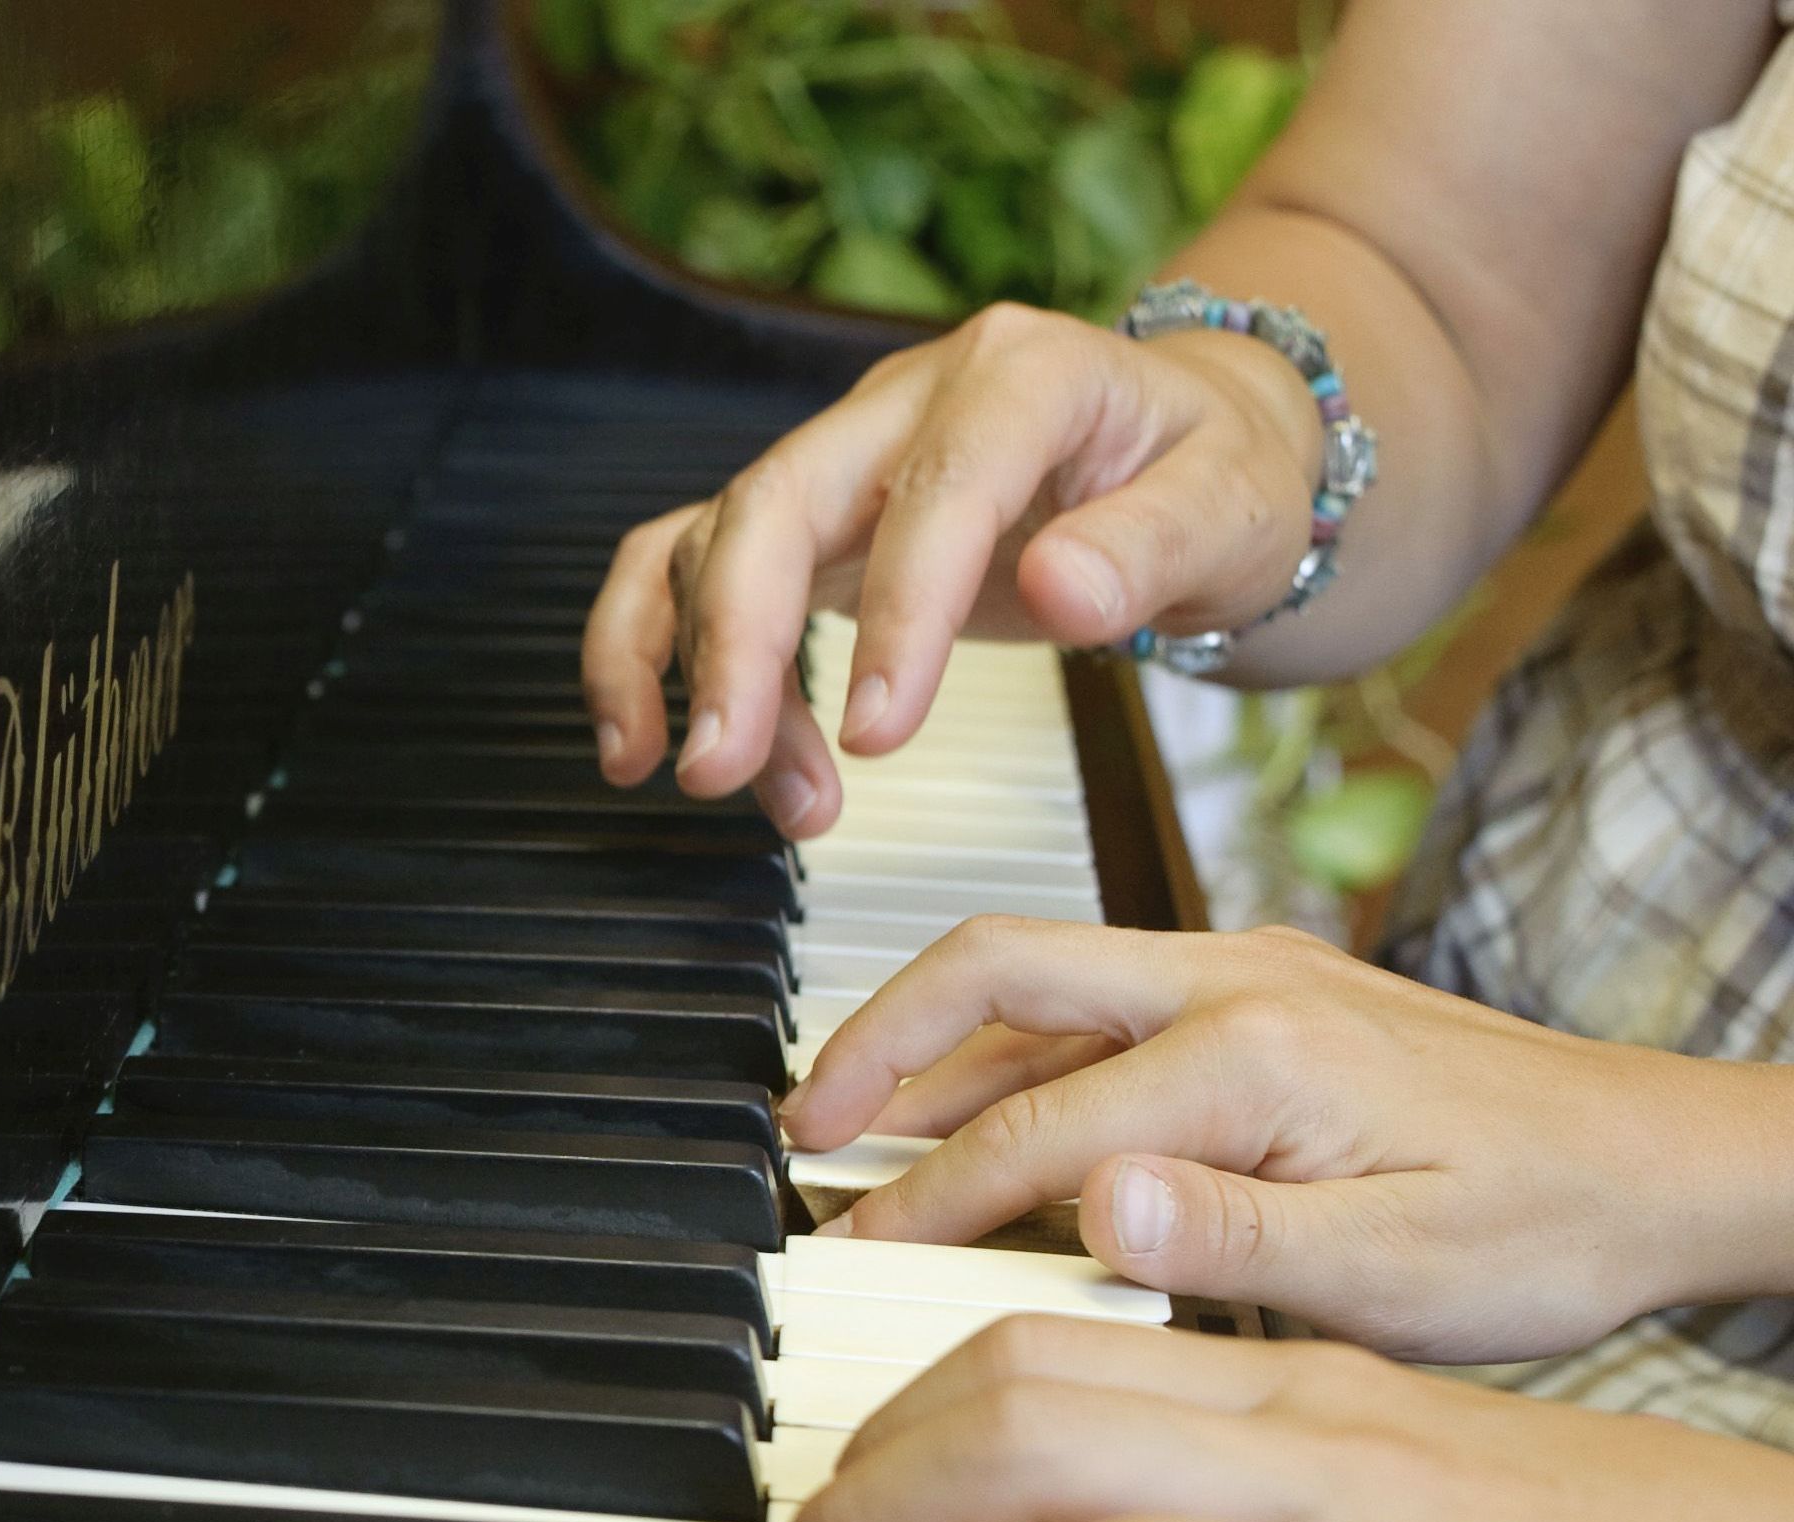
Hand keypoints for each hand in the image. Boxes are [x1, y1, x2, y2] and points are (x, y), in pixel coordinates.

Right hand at [583, 303, 1324, 832]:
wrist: (1190, 447)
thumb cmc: (1216, 473)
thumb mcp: (1236, 505)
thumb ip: (1153, 547)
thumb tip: (1061, 594)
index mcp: (1020, 374)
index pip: (936, 488)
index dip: (896, 614)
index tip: (879, 737)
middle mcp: (903, 399)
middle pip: (775, 500)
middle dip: (735, 644)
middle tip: (726, 775)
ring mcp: (838, 454)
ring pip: (716, 544)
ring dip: (712, 678)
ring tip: (760, 797)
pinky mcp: (799, 514)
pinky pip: (681, 562)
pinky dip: (642, 648)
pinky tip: (637, 743)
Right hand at [786, 915, 1793, 1360]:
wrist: (1670, 1167)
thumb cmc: (1552, 1231)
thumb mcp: (1399, 1270)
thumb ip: (1234, 1237)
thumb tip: (1090, 1205)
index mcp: (1256, 1052)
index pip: (1034, 1127)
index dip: (927, 1197)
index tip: (852, 1251)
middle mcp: (1238, 981)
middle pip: (996, 971)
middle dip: (875, 1044)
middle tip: (798, 1128)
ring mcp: (1248, 973)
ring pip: (1035, 978)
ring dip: (928, 1043)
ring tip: (849, 1125)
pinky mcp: (1262, 994)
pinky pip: (1092, 999)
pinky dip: (1002, 1051)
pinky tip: (973, 1116)